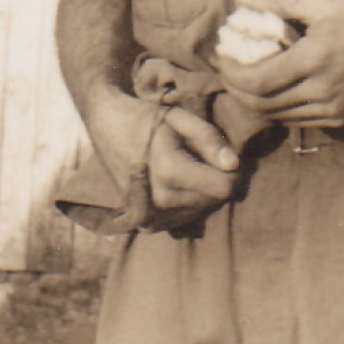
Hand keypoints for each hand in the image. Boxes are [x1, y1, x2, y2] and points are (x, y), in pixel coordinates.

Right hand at [145, 107, 240, 228]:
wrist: (109, 130)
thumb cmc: (148, 120)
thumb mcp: (180, 118)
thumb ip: (209, 139)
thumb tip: (234, 164)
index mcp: (169, 171)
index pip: (225, 187)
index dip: (233, 170)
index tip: (224, 154)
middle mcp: (160, 200)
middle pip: (216, 200)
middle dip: (217, 178)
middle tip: (200, 156)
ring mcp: (153, 216)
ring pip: (204, 210)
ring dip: (204, 191)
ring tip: (186, 167)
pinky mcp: (150, 225)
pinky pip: (188, 218)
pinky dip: (190, 201)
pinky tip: (178, 183)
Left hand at [217, 0, 343, 128]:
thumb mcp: (321, 4)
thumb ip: (277, 3)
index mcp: (315, 58)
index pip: (257, 81)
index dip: (232, 74)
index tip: (222, 57)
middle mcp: (323, 89)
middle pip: (262, 104)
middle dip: (236, 90)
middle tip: (227, 70)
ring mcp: (333, 109)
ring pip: (277, 116)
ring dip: (254, 101)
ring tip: (244, 79)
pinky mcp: (341, 119)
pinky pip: (298, 120)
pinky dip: (278, 108)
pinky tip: (273, 89)